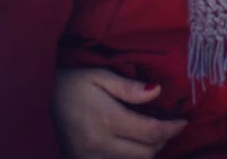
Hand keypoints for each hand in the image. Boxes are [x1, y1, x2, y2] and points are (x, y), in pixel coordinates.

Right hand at [52, 67, 185, 158]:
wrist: (44, 93)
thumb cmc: (75, 79)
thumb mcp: (102, 75)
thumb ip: (129, 88)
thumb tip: (156, 92)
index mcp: (106, 121)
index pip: (152, 133)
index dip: (173, 129)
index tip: (182, 122)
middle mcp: (97, 145)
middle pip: (146, 153)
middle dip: (162, 141)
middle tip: (167, 126)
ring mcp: (87, 157)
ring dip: (147, 152)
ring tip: (151, 134)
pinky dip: (130, 157)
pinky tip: (134, 144)